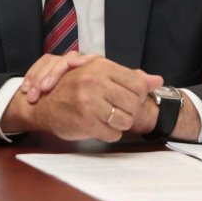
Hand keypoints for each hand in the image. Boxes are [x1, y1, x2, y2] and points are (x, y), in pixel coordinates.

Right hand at [3, 56, 161, 141]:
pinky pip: (113, 134)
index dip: (137, 95)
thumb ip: (130, 77)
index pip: (137, 84)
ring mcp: (89, 102)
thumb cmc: (73, 89)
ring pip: (125, 120)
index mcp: (100, 67)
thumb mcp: (100, 75)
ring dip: (120, 124)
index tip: (127, 98)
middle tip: (116, 110)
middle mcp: (94, 81)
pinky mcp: (85, 121)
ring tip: (108, 119)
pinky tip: (100, 127)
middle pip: (133, 103)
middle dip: (128, 111)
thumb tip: (158, 80)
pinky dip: (110, 134)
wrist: (43, 105)